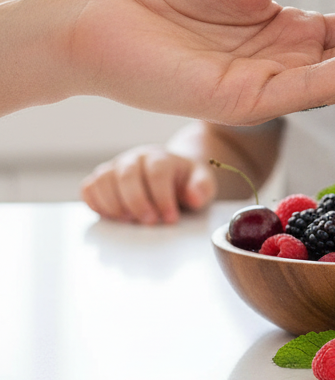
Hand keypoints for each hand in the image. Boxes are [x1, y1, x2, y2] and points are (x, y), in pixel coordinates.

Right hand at [82, 146, 214, 224]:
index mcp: (160, 156)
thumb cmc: (185, 180)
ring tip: (129, 221)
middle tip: (150, 222)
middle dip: (137, 202)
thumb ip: (202, 188)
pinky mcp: (101, 179)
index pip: (157, 171)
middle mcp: (134, 158)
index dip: (162, 196)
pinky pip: (88, 188)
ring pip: (103, 180)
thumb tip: (194, 197)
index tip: (171, 218)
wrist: (171, 173)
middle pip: (127, 175)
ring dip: (114, 204)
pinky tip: (111, 217)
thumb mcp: (202, 182)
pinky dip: (95, 203)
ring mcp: (115, 167)